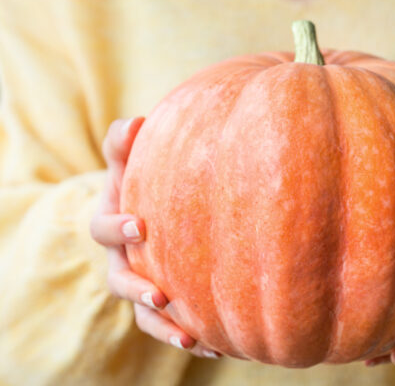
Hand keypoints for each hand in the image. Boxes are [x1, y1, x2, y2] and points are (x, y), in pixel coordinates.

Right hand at [90, 116, 220, 359]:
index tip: (141, 226)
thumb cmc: (141, 182)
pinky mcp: (162, 305)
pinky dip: (190, 337)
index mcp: (111, 225)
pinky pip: (170, 326)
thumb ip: (124, 144)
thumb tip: (135, 122)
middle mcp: (120, 261)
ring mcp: (140, 285)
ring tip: (192, 338)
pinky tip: (218, 346)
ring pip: (144, 315)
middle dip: (137, 290)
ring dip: (165, 327)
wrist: (152, 212)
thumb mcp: (128, 162)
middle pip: (119, 282)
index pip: (102, 229)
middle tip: (160, 295)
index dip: (117, 228)